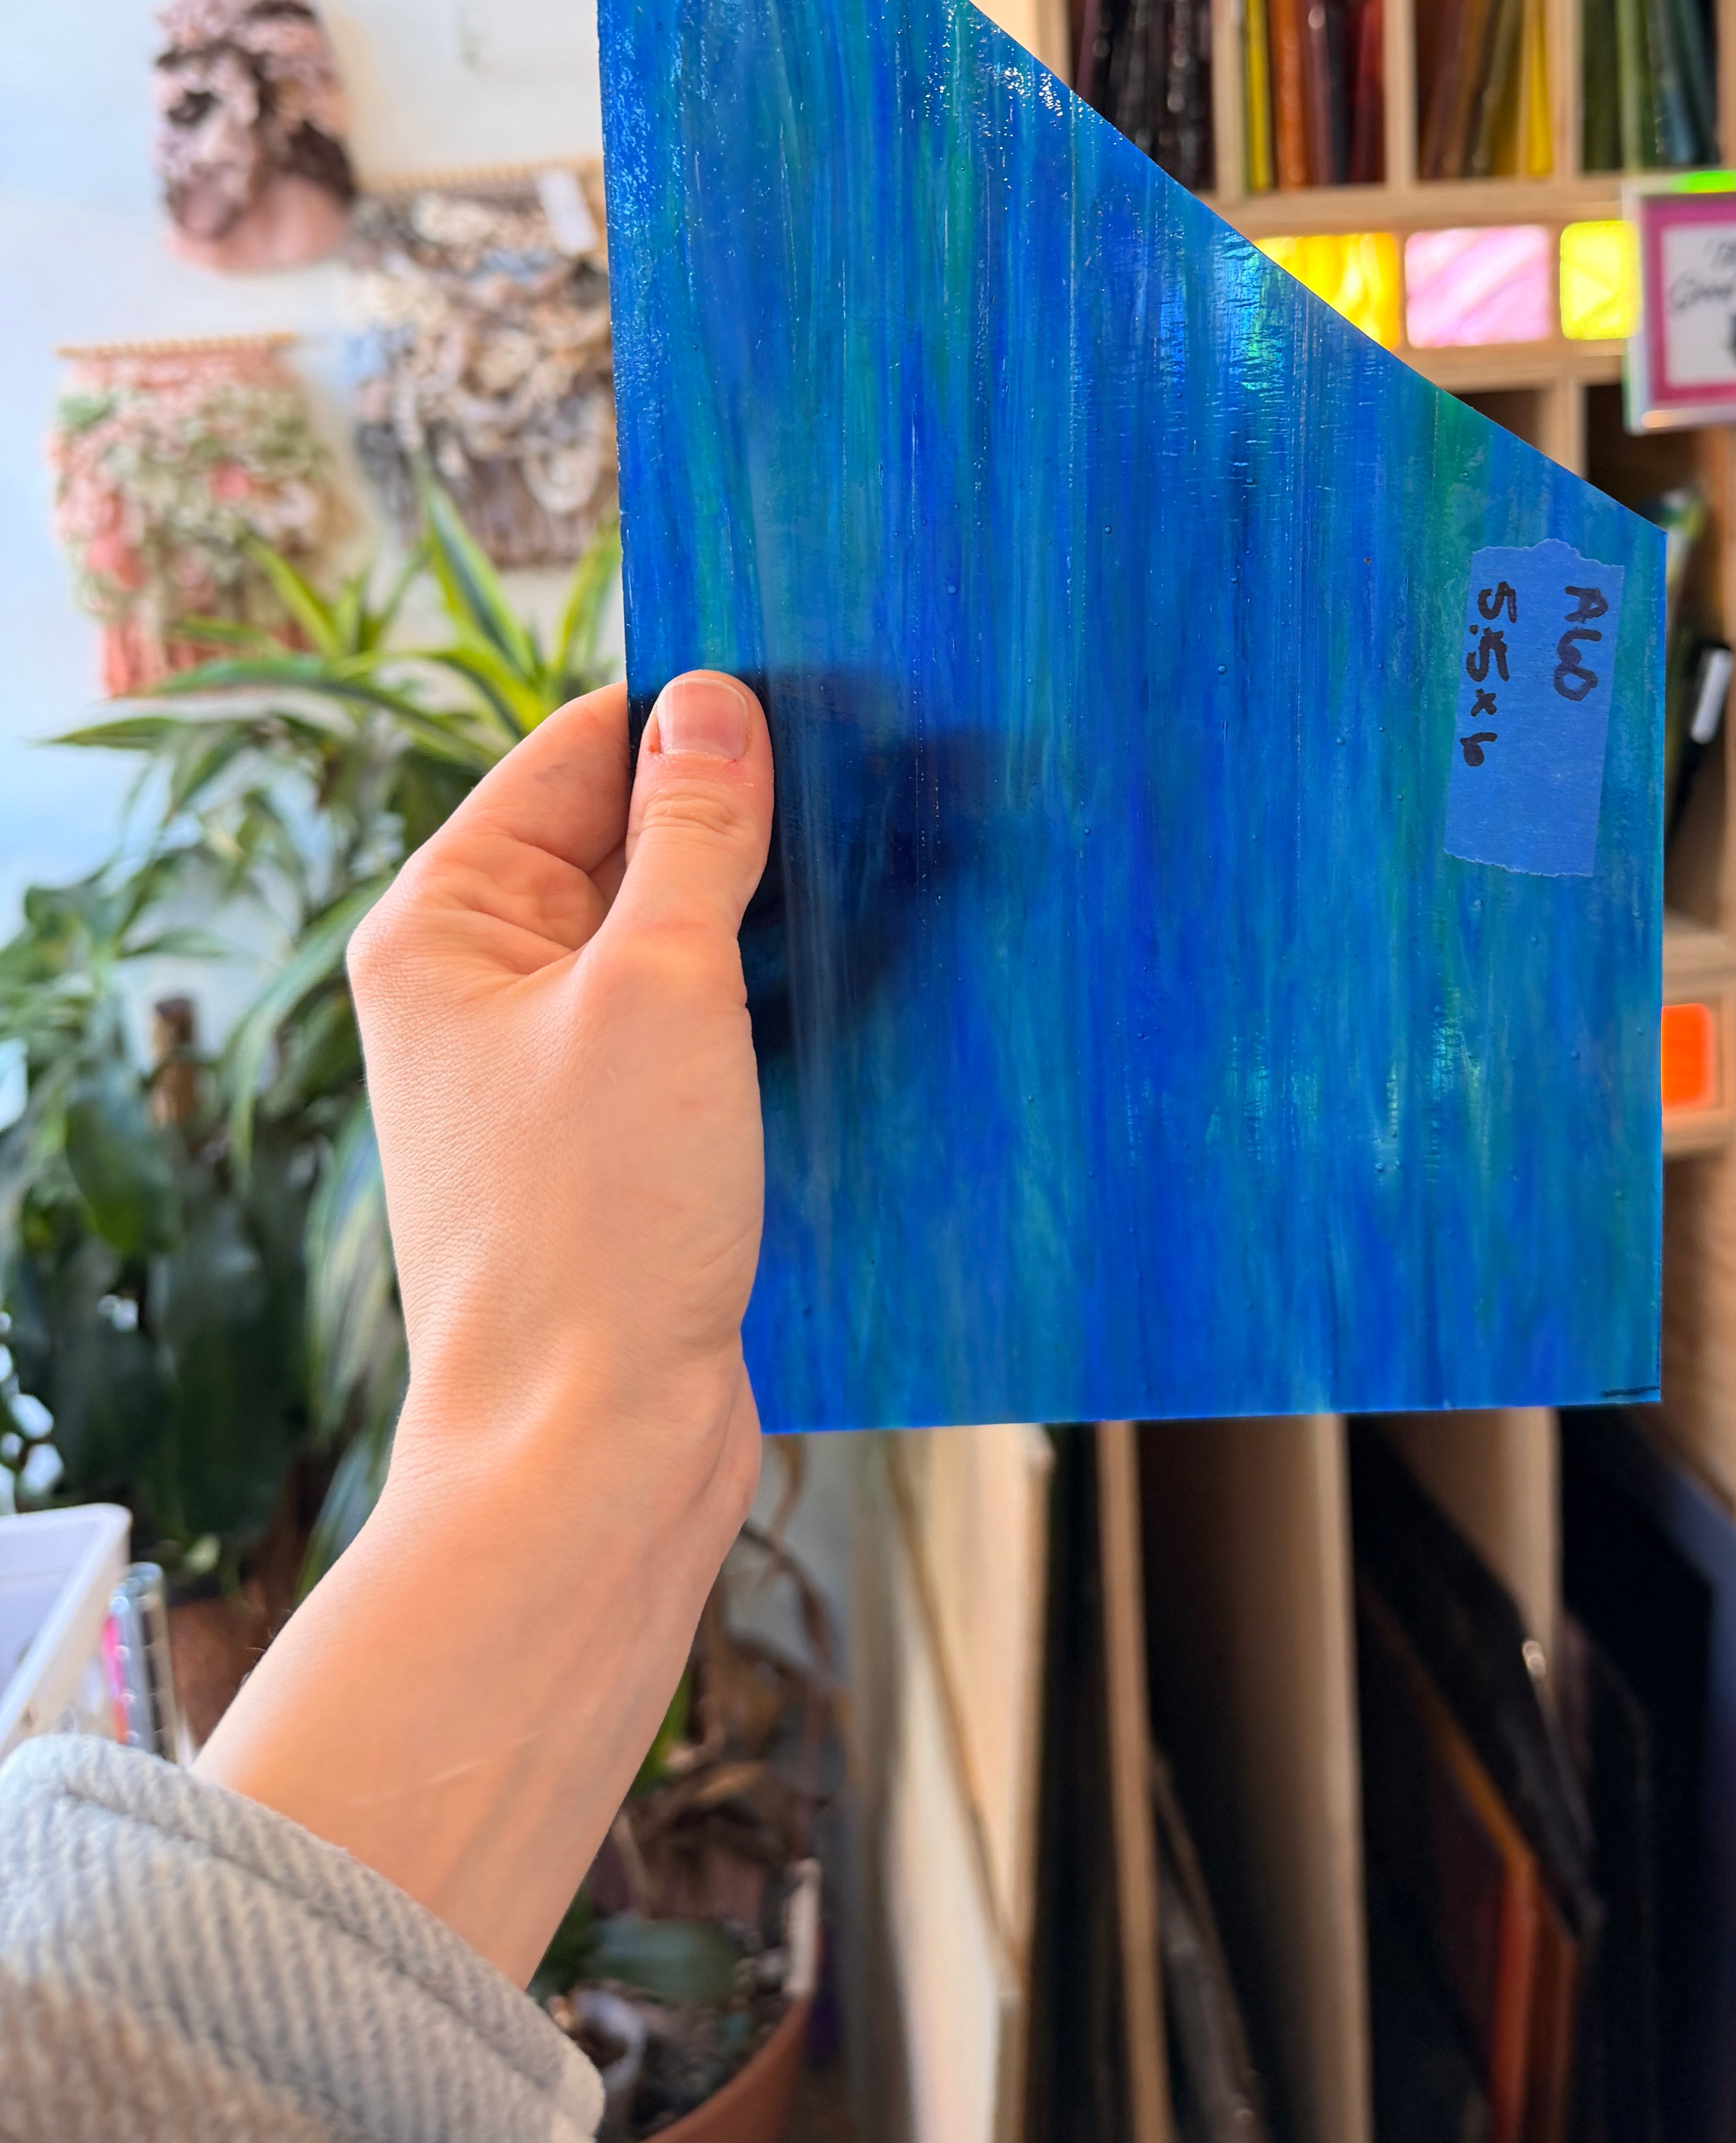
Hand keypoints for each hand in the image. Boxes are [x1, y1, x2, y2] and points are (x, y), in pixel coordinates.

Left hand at [200, 673, 773, 1982]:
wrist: (587, 1452)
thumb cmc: (597, 1225)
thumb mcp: (664, 988)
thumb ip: (695, 835)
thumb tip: (715, 704)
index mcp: (445, 924)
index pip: (575, 752)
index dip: (691, 716)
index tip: (817, 690)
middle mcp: (480, 984)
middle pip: (622, 838)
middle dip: (739, 812)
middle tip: (878, 778)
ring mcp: (544, 1065)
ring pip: (671, 933)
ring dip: (763, 908)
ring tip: (883, 874)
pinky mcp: (609, 1138)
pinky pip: (693, 1022)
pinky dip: (763, 996)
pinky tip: (854, 982)